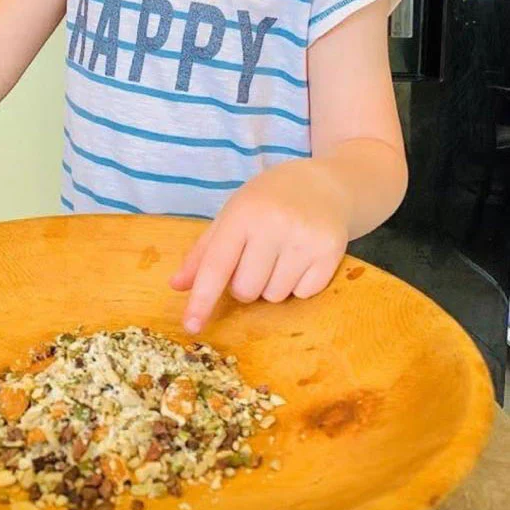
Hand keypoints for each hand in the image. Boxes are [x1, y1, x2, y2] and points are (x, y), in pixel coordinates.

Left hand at [170, 161, 350, 333]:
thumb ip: (204, 252)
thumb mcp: (232, 215)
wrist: (325, 184)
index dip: (202, 299)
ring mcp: (305, 239)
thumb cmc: (268, 200)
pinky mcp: (331, 252)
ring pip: (274, 296)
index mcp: (242, 214)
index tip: (190, 326)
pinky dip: (298, 284)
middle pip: (246, 290)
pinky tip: (302, 257)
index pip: (216, 265)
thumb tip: (177, 286)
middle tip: (255, 257)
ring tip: (280, 254)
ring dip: (271, 284)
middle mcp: (274, 225)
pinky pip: (303, 294)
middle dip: (245, 285)